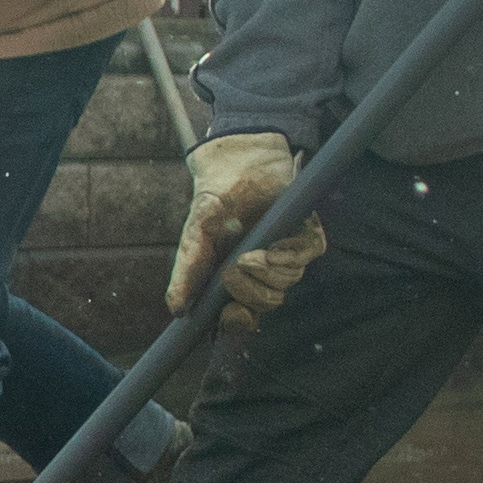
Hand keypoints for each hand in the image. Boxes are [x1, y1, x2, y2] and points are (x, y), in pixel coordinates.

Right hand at [169, 131, 325, 321]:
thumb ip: (188, 271)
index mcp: (235, 276)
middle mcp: (263, 269)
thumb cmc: (216, 196)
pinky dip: (289, 256)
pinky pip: (307, 256)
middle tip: (232, 272)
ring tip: (248, 256)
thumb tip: (176, 309)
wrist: (238, 159)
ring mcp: (285, 252)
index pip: (242, 314)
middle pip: (267, 303)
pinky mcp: (305, 233)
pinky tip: (271, 247)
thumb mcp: (196, 234)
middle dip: (251, 295)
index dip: (238, 323)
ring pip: (288, 282)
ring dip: (268, 274)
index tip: (228, 316)